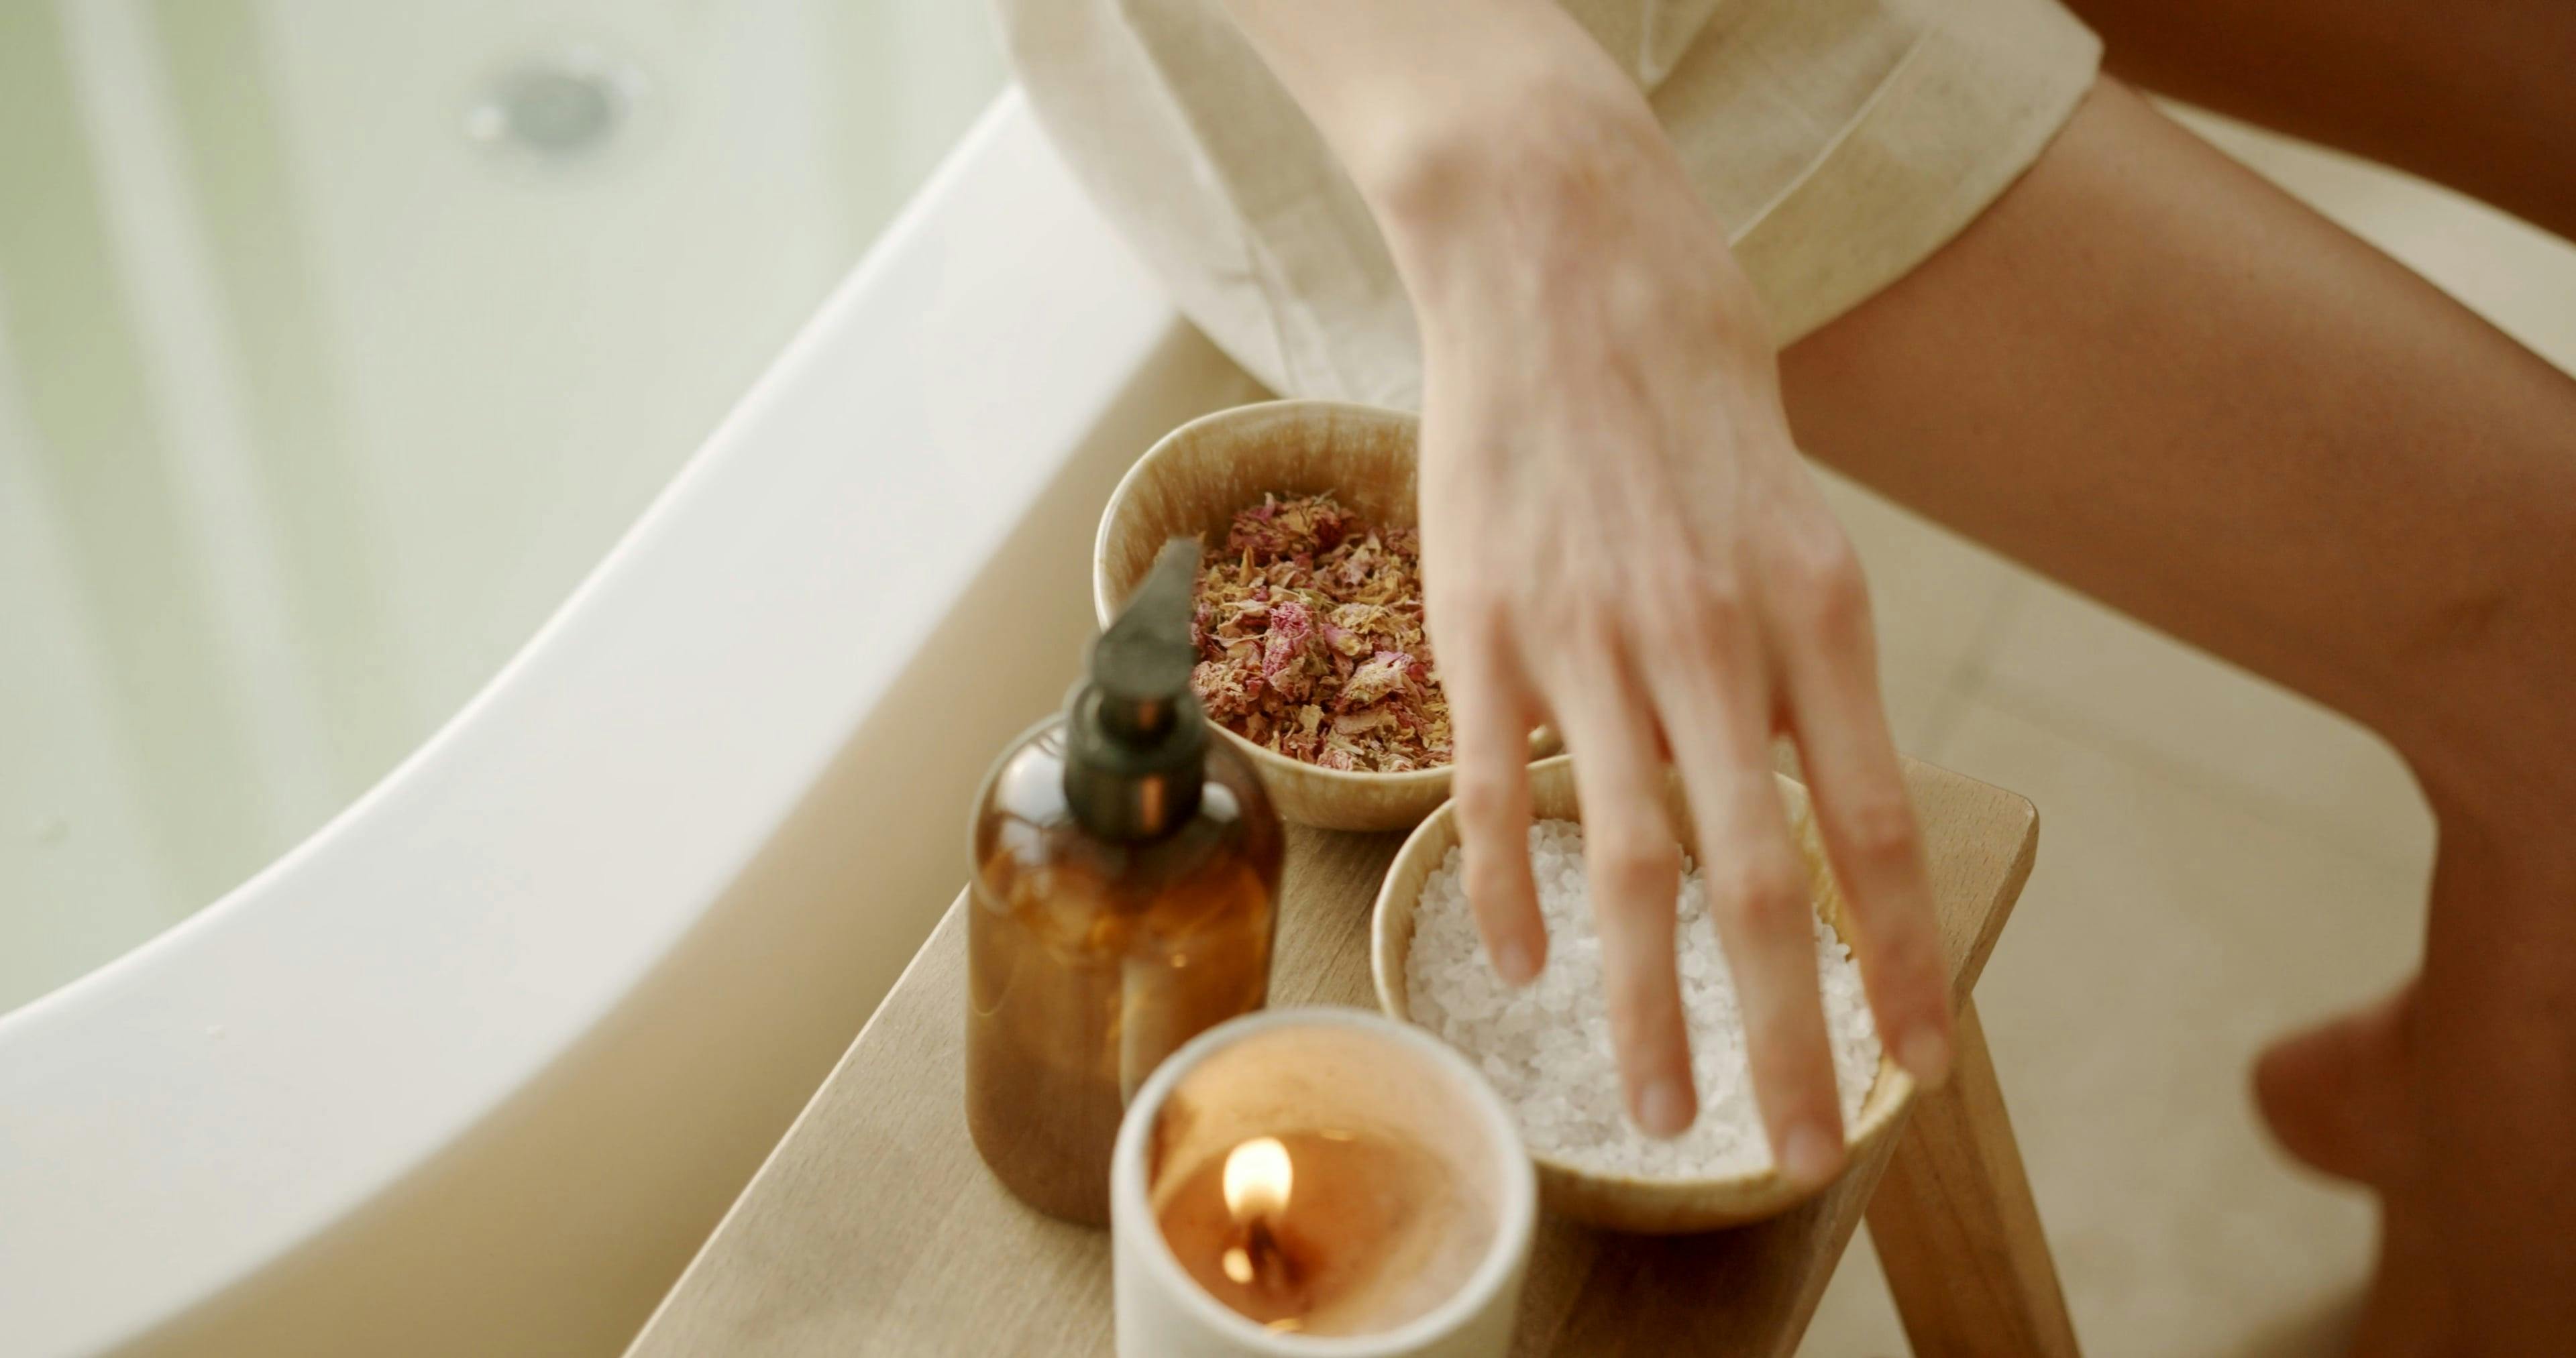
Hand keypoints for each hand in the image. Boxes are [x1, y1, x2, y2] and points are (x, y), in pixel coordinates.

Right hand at [1225, 0, 1953, 1186]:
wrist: (1566, 265)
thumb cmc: (1692, 398)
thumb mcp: (1793, 526)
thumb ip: (1804, 674)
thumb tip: (1818, 818)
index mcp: (1813, 613)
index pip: (1877, 826)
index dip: (1906, 957)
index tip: (1924, 1062)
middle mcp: (1712, 641)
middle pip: (1762, 883)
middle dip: (1790, 1039)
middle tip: (1808, 1155)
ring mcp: (1589, 641)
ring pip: (1630, 867)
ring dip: (1650, 1010)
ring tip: (1656, 1113)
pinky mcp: (1484, 631)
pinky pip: (1500, 794)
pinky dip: (1513, 894)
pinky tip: (1525, 971)